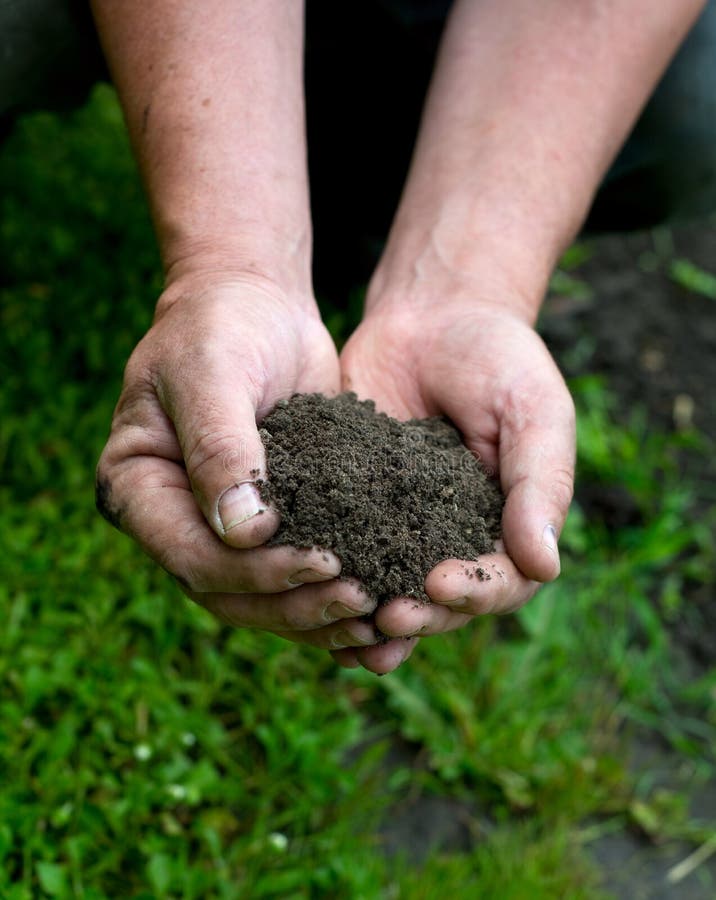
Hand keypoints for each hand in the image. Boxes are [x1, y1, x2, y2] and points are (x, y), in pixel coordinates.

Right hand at [96, 273, 379, 651]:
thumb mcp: (212, 372)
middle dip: (294, 603)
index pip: (190, 556)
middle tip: (360, 598)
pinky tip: (378, 602)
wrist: (254, 305)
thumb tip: (245, 532)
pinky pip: (292, 574)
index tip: (321, 562)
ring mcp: (221, 527)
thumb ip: (221, 447)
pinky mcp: (269, 521)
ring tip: (376, 613)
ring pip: (262, 598)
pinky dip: (329, 593)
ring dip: (316, 613)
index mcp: (139, 487)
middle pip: (227, 592)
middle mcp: (175, 519)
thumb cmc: (220, 326)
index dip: (254, 573)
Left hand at [338, 295, 575, 673]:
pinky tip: (305, 592)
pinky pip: (344, 550)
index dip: (475, 592)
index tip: (439, 581)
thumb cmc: (499, 359)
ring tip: (347, 631)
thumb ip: (540, 484)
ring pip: (392, 588)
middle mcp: (456, 537)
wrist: (432, 316)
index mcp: (509, 525)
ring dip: (372, 616)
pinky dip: (329, 578)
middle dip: (420, 614)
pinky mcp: (354, 505)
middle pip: (444, 601)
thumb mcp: (534, 412)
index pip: (504, 581)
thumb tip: (544, 567)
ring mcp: (403, 525)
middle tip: (387, 616)